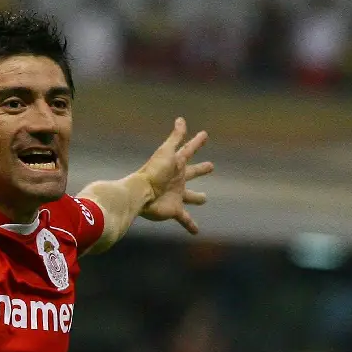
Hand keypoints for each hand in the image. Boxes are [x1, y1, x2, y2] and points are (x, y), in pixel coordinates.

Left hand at [137, 117, 213, 233]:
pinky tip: (197, 232)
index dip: (196, 142)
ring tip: (204, 198)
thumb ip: (175, 137)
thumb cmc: (153, 171)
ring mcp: (176, 195)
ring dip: (197, 197)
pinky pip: (185, 219)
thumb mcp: (166, 152)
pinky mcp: (174, 210)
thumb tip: (181, 119)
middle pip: (192, 172)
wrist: (140, 193)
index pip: (188, 150)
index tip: (204, 134)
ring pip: (190, 196)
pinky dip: (191, 225)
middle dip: (200, 169)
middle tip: (211, 166)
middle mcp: (177, 179)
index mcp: (176, 165)